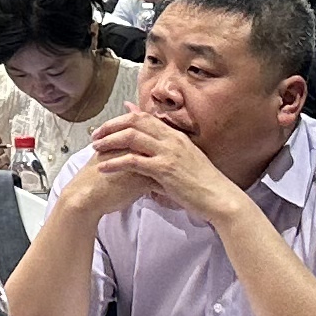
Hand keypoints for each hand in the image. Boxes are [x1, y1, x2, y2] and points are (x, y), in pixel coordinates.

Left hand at [81, 109, 241, 224]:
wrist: (219, 197)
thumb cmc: (202, 183)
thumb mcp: (184, 160)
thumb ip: (164, 151)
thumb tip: (149, 150)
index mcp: (175, 135)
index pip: (144, 118)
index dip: (122, 118)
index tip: (107, 125)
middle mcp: (171, 139)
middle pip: (134, 122)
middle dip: (111, 127)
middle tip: (95, 136)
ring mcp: (168, 153)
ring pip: (131, 137)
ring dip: (109, 141)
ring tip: (95, 149)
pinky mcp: (165, 169)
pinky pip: (133, 161)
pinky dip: (115, 163)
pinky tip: (103, 168)